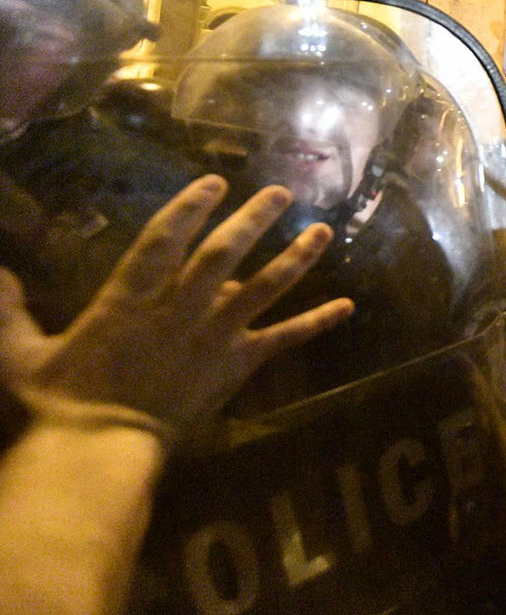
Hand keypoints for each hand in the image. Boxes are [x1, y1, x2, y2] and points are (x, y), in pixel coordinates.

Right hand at [0, 175, 353, 446]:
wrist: (98, 447)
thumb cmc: (57, 401)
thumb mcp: (19, 351)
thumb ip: (8, 310)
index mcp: (131, 293)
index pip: (166, 234)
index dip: (191, 205)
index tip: (214, 181)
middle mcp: (181, 303)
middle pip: (226, 250)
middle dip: (255, 217)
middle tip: (283, 192)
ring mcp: (215, 332)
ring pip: (265, 284)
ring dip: (297, 256)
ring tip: (324, 230)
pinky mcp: (236, 364)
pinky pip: (284, 339)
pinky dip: (317, 322)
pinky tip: (348, 306)